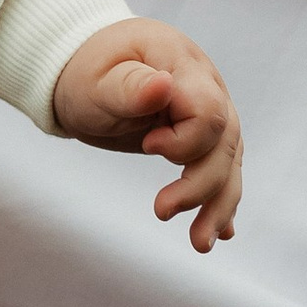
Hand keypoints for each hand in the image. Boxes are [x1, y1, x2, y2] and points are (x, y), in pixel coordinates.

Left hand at [53, 19, 242, 250]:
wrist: (79, 68)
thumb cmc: (83, 71)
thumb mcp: (97, 80)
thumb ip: (131, 86)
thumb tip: (162, 86)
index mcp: (181, 63)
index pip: (208, 111)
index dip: (185, 140)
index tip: (148, 146)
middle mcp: (205, 83)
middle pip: (224, 142)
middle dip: (200, 186)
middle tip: (161, 211)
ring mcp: (207, 107)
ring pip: (227, 160)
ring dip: (217, 205)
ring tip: (199, 244)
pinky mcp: (200, 132)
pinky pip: (220, 166)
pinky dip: (219, 198)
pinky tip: (220, 230)